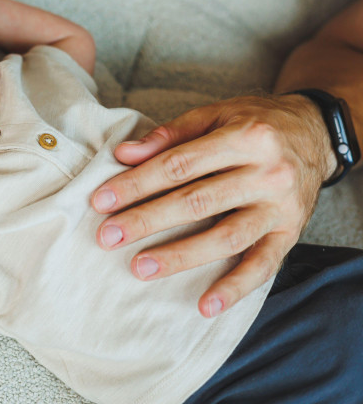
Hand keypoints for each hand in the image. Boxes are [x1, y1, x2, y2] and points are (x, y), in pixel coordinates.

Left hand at [91, 94, 334, 317]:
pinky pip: (263, 265)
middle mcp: (267, 172)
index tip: (102, 200)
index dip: (137, 183)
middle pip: (197, 202)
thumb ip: (170, 134)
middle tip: (108, 236)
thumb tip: (124, 153)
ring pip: (225, 237)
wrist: (316, 134)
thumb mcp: (216, 114)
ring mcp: (281, 207)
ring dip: (180, 256)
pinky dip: (235, 288)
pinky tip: (206, 305)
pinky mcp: (291, 233)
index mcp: (245, 137)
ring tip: (140, 267)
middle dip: (147, 220)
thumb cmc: (255, 122)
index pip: (178, 165)